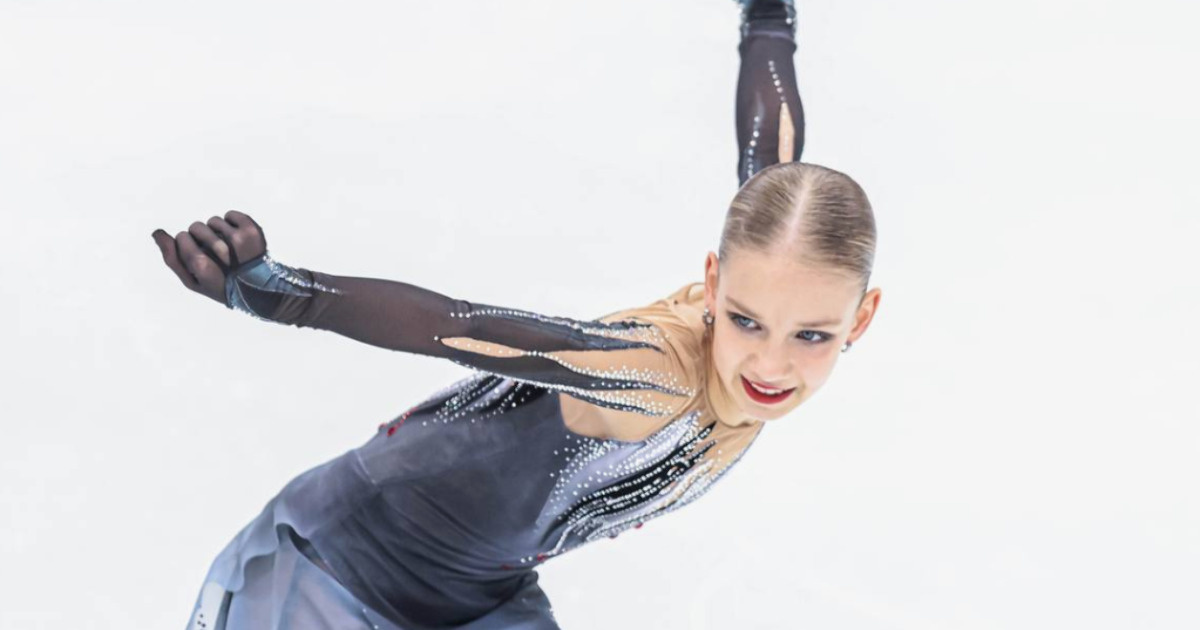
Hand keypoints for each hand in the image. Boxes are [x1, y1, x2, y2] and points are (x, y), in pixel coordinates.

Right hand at [151, 210, 267, 305]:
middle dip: (201, 237)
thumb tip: (157, 232)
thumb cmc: (221, 285)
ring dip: (217, 231)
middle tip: (215, 255)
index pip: (181, 237)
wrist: (260, 289)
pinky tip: (238, 241)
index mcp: (203, 264)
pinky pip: (231, 214)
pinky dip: (232, 224)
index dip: (188, 245)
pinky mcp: (252, 229)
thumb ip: (171, 257)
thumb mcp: (192, 280)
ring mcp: (239, 238)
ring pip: (213, 220)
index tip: (200, 258)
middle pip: (196, 226)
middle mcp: (221, 249)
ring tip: (228, 249)